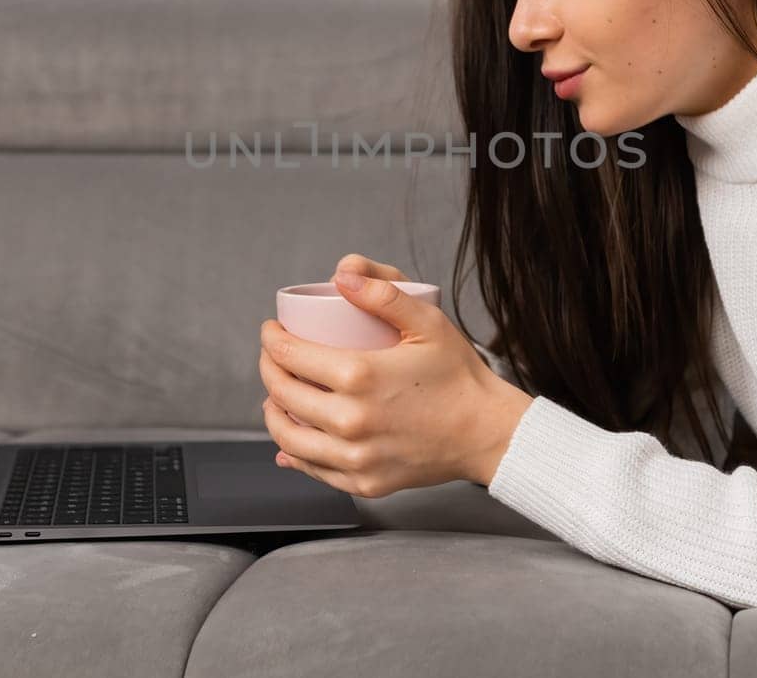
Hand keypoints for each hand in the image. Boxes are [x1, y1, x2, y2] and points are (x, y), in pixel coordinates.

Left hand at [258, 253, 512, 496]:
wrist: (488, 432)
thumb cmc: (459, 377)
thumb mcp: (427, 322)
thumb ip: (383, 293)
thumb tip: (342, 273)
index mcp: (359, 377)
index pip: (289, 356)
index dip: (272, 339)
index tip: (272, 331)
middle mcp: (350, 421)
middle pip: (282, 393)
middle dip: (269, 369)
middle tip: (274, 357)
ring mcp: (355, 457)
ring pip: (289, 436)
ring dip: (274, 411)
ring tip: (278, 395)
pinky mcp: (364, 483)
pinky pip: (313, 469)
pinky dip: (294, 452)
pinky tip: (292, 438)